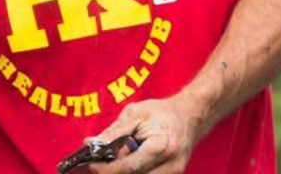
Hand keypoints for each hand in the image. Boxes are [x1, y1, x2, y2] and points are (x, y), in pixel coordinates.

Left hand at [80, 98, 198, 172]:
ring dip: (121, 172)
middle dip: (112, 172)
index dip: (106, 168)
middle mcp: (170, 166)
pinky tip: (124, 164)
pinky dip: (133, 173)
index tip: (90, 164)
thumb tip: (91, 144)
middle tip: (96, 164)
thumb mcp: (135, 114)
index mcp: (160, 147)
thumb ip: (114, 132)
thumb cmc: (162, 113)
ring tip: (109, 162)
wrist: (190, 117)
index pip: (129, 167)